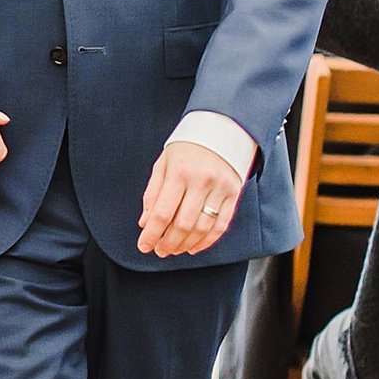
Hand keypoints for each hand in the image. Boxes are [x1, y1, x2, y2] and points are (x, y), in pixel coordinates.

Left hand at [140, 140, 243, 256]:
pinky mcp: (234, 193)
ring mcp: (220, 188)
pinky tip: (194, 247)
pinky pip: (221, 225)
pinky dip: (207, 241)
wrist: (222, 128)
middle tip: (159, 250)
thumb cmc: (187, 146)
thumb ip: (153, 193)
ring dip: (185, 244)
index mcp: (179, 172)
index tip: (144, 246)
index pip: (162, 212)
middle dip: (167, 243)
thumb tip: (145, 222)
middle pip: (182, 224)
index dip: (151, 234)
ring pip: (202, 228)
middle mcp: (201, 181)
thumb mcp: (163, 163)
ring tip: (174, 250)